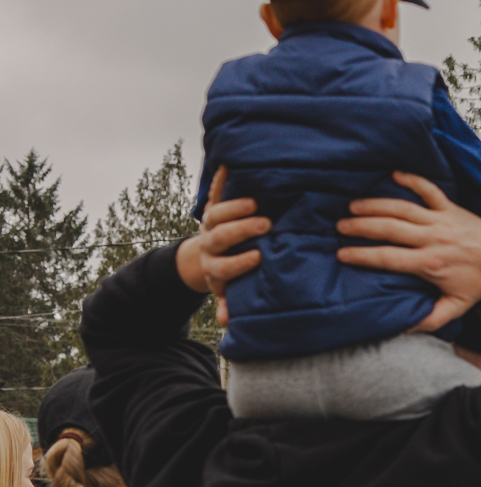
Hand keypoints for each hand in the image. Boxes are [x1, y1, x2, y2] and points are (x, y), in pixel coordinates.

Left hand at [176, 167, 268, 320]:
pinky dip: (219, 179)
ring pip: (215, 214)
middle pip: (219, 236)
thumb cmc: (232, 275)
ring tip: (254, 202)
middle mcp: (210, 244)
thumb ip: (233, 304)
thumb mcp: (231, 292)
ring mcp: (209, 224)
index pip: (224, 265)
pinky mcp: (212, 207)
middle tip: (265, 224)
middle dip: (240, 230)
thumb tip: (228, 321)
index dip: (239, 262)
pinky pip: (214, 192)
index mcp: (215, 267)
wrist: (209, 256)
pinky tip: (228, 165)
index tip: (258, 257)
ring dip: (233, 207)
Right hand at [336, 171, 480, 330]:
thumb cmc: (478, 285)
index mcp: (430, 263)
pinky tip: (393, 174)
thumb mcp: (456, 307)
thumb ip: (430, 320)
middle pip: (389, 229)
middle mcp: (432, 239)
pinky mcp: (451, 208)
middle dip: (361, 227)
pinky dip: (412, 180)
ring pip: (402, 208)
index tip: (342, 254)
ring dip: (375, 205)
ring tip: (352, 206)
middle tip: (339, 227)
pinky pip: (429, 190)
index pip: (388, 258)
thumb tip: (404, 328)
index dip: (362, 256)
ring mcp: (441, 220)